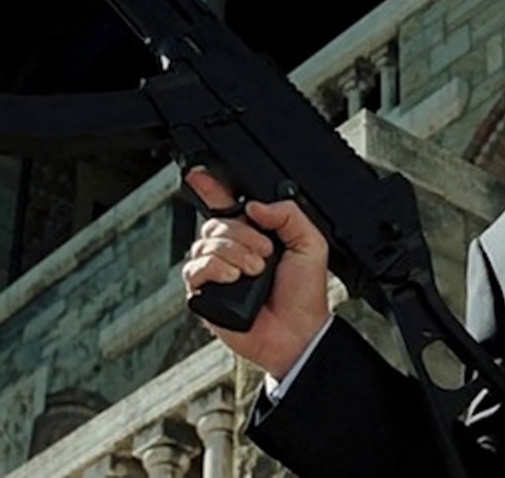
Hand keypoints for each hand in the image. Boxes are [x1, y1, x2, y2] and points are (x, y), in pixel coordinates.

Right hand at [181, 168, 331, 378]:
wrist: (297, 331)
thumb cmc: (304, 293)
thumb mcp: (310, 243)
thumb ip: (288, 215)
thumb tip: (254, 206)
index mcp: (255, 233)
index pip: (228, 204)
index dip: (211, 187)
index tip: (199, 174)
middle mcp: (232, 249)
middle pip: (216, 222)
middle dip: (241, 234)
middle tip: (266, 252)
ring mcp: (216, 271)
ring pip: (204, 243)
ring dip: (234, 253)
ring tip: (256, 270)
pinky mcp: (204, 293)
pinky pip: (194, 269)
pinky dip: (215, 269)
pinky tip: (235, 278)